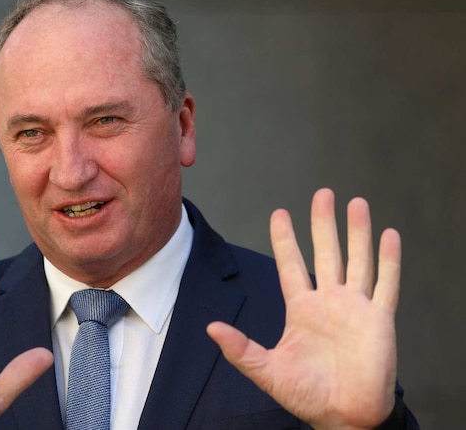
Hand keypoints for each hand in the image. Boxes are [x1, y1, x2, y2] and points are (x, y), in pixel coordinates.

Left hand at [207, 188, 399, 428]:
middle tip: (323, 193)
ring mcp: (355, 308)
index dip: (286, 240)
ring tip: (356, 203)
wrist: (343, 415)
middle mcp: (329, 302)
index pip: (290, 265)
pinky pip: (386, 284)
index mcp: (301, 309)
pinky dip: (389, 260)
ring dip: (358, 232)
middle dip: (323, 223)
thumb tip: (211, 328)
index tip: (280, 213)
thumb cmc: (307, 395)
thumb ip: (241, 349)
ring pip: (357, 260)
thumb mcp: (267, 371)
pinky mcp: (379, 319)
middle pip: (326, 252)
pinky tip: (389, 235)